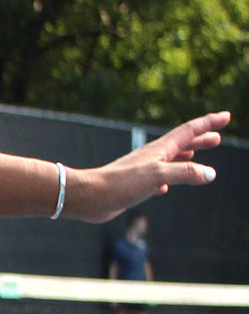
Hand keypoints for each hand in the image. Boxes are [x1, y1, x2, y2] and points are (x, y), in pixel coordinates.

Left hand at [72, 112, 228, 222]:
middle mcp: (151, 157)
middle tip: (217, 138)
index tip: (226, 116)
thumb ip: (185, 174)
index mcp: (159, 150)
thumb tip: (210, 174)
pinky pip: (154, 179)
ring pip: (168, 161)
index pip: (189, 131)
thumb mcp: (158, 176)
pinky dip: (165, 180)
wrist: (88, 196)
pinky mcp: (132, 186)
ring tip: (196, 158)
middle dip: (200, 140)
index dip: (208, 123)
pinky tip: (164, 188)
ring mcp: (141, 171)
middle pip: (180, 144)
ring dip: (185, 158)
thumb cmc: (121, 184)